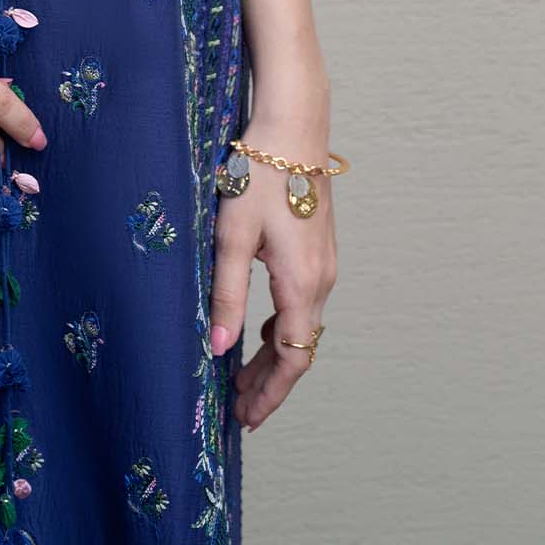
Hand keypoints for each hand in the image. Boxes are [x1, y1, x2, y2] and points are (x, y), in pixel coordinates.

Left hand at [209, 95, 338, 431]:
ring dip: (273, 354)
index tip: (246, 419)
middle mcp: (322, 280)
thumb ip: (227, 294)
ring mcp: (325, 263)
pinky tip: (259, 327)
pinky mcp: (319, 247)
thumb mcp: (232, 235)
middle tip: (239, 408)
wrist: (294, 125)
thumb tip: (219, 348)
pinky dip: (282, 325)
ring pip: (302, 325)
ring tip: (241, 376)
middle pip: (298, 348)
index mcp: (302, 285)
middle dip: (268, 381)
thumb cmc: (259, 175)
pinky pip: (304, 302)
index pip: (291, 359)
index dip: (270, 394)